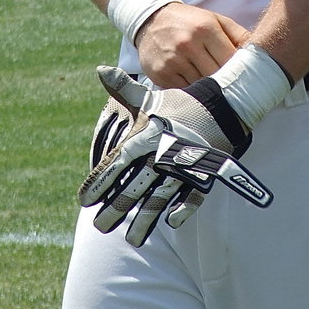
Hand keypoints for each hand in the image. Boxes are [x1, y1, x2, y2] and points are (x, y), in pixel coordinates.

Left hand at [78, 65, 262, 246]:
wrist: (224, 102)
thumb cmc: (182, 102)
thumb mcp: (152, 96)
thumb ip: (124, 89)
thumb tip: (101, 69)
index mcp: (146, 136)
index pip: (116, 163)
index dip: (99, 182)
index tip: (84, 200)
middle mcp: (162, 154)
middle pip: (134, 187)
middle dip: (117, 209)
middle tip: (101, 227)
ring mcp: (184, 166)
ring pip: (160, 199)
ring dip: (146, 220)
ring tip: (132, 239)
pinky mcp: (205, 173)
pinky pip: (193, 196)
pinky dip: (184, 209)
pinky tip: (172, 224)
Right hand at [135, 2, 249, 86]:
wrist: (151, 20)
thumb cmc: (190, 21)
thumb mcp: (215, 20)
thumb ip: (239, 34)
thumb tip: (262, 53)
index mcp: (205, 29)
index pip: (231, 59)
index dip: (240, 71)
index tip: (246, 79)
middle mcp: (188, 44)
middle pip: (217, 76)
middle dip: (226, 83)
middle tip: (234, 89)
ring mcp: (173, 61)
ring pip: (201, 87)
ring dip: (210, 91)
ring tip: (217, 91)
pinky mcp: (161, 74)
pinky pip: (184, 91)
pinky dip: (193, 93)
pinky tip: (197, 90)